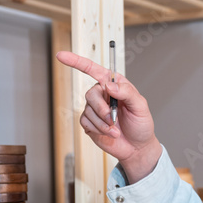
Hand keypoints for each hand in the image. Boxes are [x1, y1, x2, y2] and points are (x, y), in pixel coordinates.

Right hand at [56, 50, 160, 181]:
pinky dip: (98, 129)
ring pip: (88, 110)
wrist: (136, 147)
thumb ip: (126, 92)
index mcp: (115, 84)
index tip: (61, 55)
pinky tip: (109, 133)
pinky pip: (86, 122)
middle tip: (113, 119)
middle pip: (90, 93)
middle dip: (101, 109)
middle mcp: (102, 94)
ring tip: (115, 129)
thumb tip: (108, 85)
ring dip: (103, 123)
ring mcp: (95, 109)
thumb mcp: (140, 105)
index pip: (93, 69)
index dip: (76, 61)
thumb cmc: (141, 124)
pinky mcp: (89, 123)